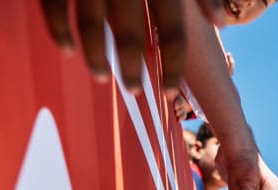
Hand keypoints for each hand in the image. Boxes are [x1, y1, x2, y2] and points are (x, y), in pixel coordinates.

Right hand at [40, 0, 226, 91]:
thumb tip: (221, 22)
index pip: (172, 32)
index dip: (172, 66)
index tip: (168, 92)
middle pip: (131, 35)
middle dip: (133, 70)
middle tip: (134, 91)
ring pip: (92, 25)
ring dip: (96, 57)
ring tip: (101, 76)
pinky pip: (56, 5)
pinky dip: (59, 30)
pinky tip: (67, 49)